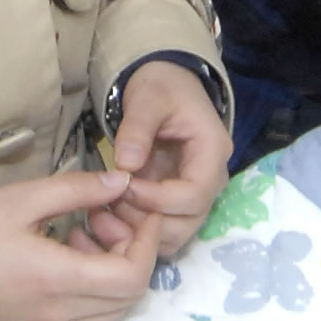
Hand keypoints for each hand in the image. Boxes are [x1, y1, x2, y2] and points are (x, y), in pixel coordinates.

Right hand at [0, 167, 160, 320]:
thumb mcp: (22, 200)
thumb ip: (77, 190)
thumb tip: (123, 183)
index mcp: (58, 279)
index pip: (131, 276)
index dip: (147, 243)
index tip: (140, 213)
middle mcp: (61, 315)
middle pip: (129, 297)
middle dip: (133, 254)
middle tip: (107, 220)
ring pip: (112, 313)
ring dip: (115, 276)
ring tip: (84, 239)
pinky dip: (96, 297)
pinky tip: (70, 266)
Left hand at [106, 61, 233, 261]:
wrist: (166, 86)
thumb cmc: (161, 87)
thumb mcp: (147, 98)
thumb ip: (137, 129)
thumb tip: (126, 165)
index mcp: (212, 152)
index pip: (195, 194)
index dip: (158, 199)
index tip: (124, 185)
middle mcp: (211, 180)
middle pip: (188, 222)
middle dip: (146, 220)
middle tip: (111, 201)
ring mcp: (196, 195)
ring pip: (176, 235)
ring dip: (140, 231)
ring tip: (108, 209)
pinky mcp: (177, 204)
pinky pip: (162, 232)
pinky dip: (138, 232)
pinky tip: (112, 214)